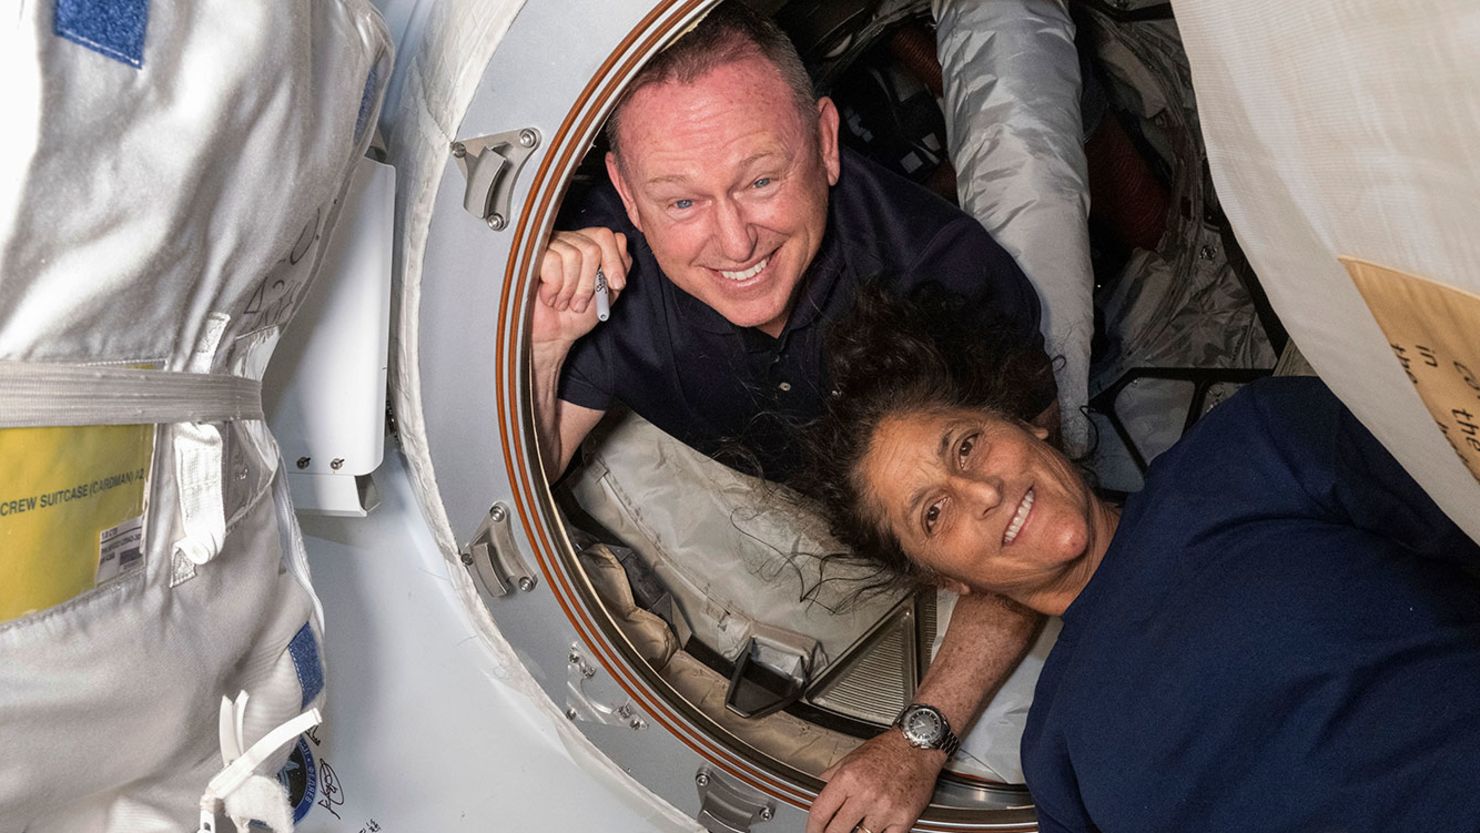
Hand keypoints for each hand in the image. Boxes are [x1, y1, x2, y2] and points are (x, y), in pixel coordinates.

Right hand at [530, 226, 630, 346]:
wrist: (554, 335)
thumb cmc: (577, 314)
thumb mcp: (608, 293)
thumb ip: (620, 269)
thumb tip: (622, 245)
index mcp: (588, 246)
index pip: (606, 235)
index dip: (614, 261)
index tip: (615, 285)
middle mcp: (569, 241)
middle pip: (592, 248)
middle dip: (589, 283)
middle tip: (580, 302)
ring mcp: (549, 246)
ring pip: (573, 256)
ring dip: (571, 289)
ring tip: (564, 302)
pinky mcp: (532, 256)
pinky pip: (552, 261)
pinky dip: (554, 287)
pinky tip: (549, 297)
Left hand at [807, 729, 943, 832]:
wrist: (918, 746)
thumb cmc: (887, 751)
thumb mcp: (851, 758)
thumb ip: (830, 778)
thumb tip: (815, 793)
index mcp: (849, 778)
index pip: (820, 812)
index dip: (812, 828)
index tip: (812, 832)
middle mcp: (866, 794)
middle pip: (836, 831)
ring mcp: (885, 808)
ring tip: (855, 828)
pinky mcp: (903, 818)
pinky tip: (874, 830)